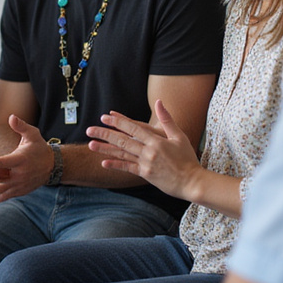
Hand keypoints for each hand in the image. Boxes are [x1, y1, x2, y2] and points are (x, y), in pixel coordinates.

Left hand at [0, 114, 51, 201]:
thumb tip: (11, 117)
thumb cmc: (39, 147)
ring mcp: (20, 184)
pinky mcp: (21, 190)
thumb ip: (21, 126)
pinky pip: (6, 195)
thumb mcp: (33, 134)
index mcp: (19, 159)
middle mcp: (19, 174)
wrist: (53, 165)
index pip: (0, 162)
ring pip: (0, 191)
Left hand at [87, 99, 202, 200]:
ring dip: (105, 149)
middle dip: (105, 134)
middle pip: (123, 140)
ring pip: (122, 154)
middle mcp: (149, 151)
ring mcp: (146, 163)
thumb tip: (160, 102)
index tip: (105, 117)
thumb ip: (167, 119)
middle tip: (90, 130)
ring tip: (91, 145)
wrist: (192, 181)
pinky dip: (116, 165)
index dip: (118, 122)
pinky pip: (128, 168)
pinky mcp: (146, 174)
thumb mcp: (179, 136)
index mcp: (156, 140)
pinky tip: (104, 163)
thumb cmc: (187, 158)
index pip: (133, 128)